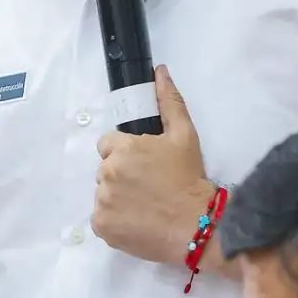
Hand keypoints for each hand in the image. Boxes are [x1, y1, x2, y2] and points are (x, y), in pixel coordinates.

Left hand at [93, 66, 211, 264]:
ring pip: (103, 193)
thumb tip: (160, 71)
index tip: (143, 163)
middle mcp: (107, 172)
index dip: (124, 152)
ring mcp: (102, 201)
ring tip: (144, 204)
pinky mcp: (102, 226)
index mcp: (122, 148)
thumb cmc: (189, 178)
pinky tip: (137, 220)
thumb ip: (169, 101)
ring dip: (117, 196)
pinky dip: (115, 219)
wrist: (196, 225)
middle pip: (105, 169)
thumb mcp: (185, 135)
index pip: (107, 144)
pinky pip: (101, 218)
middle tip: (148, 185)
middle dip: (121, 174)